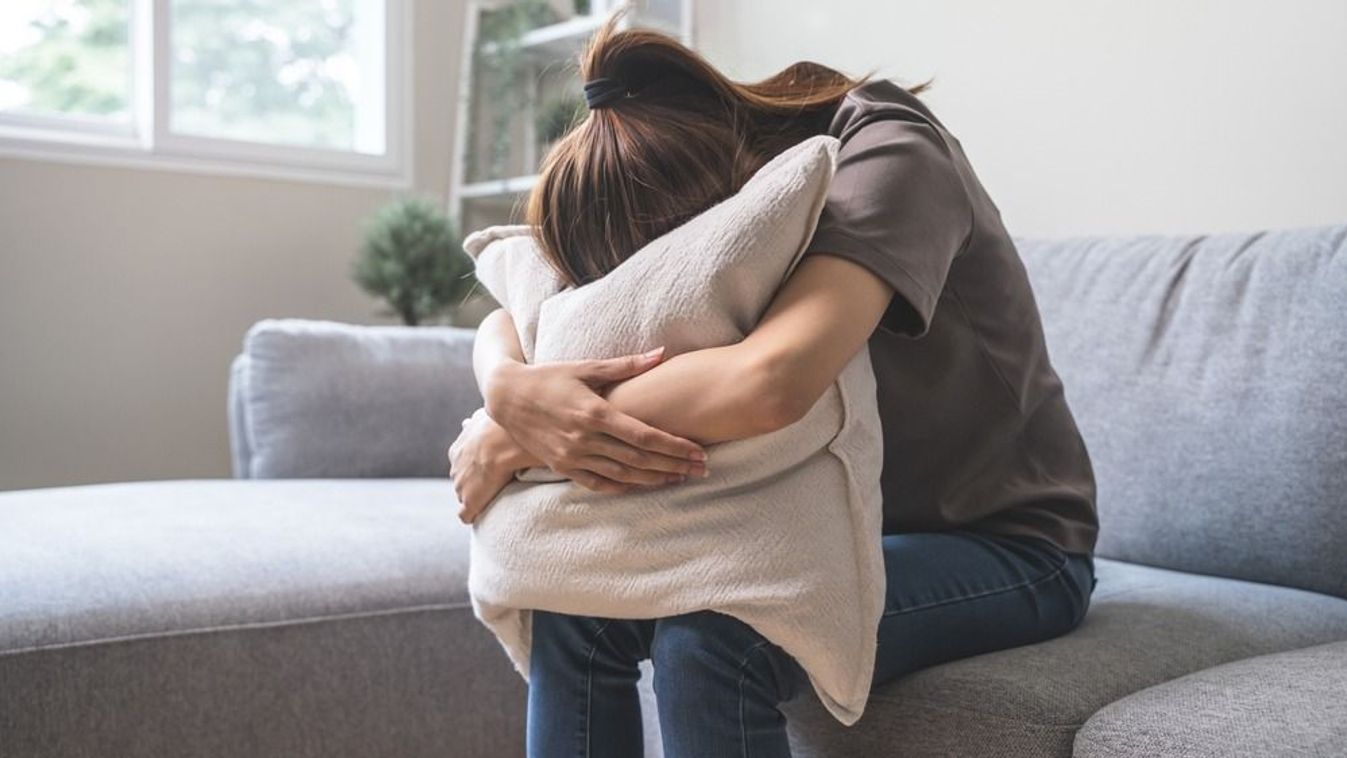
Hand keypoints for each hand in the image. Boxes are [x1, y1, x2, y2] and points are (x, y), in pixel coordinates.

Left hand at [448, 409, 531, 523]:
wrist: (500, 441)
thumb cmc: (497, 425)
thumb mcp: (482, 416)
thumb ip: (475, 419)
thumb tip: (472, 417)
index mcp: (457, 450)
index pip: (461, 462)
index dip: (474, 465)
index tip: (485, 467)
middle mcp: (455, 468)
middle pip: (461, 479)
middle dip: (472, 481)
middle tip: (489, 482)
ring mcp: (460, 486)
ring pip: (463, 495)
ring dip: (474, 497)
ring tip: (488, 499)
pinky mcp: (469, 502)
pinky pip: (465, 514)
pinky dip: (471, 515)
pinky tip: (477, 516)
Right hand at [484, 347, 708, 492]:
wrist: (506, 397)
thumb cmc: (549, 377)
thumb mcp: (586, 366)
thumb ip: (626, 365)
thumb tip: (662, 353)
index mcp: (595, 412)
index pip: (644, 435)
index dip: (675, 446)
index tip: (698, 451)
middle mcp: (585, 438)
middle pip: (639, 458)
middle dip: (674, 465)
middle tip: (701, 470)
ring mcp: (573, 456)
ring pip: (623, 474)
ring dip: (654, 479)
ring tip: (680, 478)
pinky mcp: (562, 467)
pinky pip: (598, 483)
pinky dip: (623, 487)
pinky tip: (643, 486)